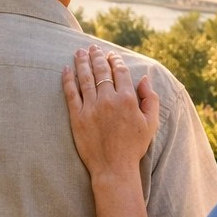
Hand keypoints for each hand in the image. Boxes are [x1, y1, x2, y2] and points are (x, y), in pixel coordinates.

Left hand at [61, 45, 159, 177]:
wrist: (114, 168)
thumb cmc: (134, 146)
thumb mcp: (150, 123)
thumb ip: (150, 98)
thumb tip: (144, 78)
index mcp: (127, 99)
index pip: (120, 71)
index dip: (115, 60)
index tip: (111, 55)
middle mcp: (108, 99)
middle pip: (101, 70)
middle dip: (97, 56)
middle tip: (93, 48)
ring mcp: (91, 107)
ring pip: (85, 78)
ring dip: (82, 62)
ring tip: (79, 52)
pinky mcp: (77, 117)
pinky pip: (71, 93)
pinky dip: (68, 79)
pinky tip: (66, 69)